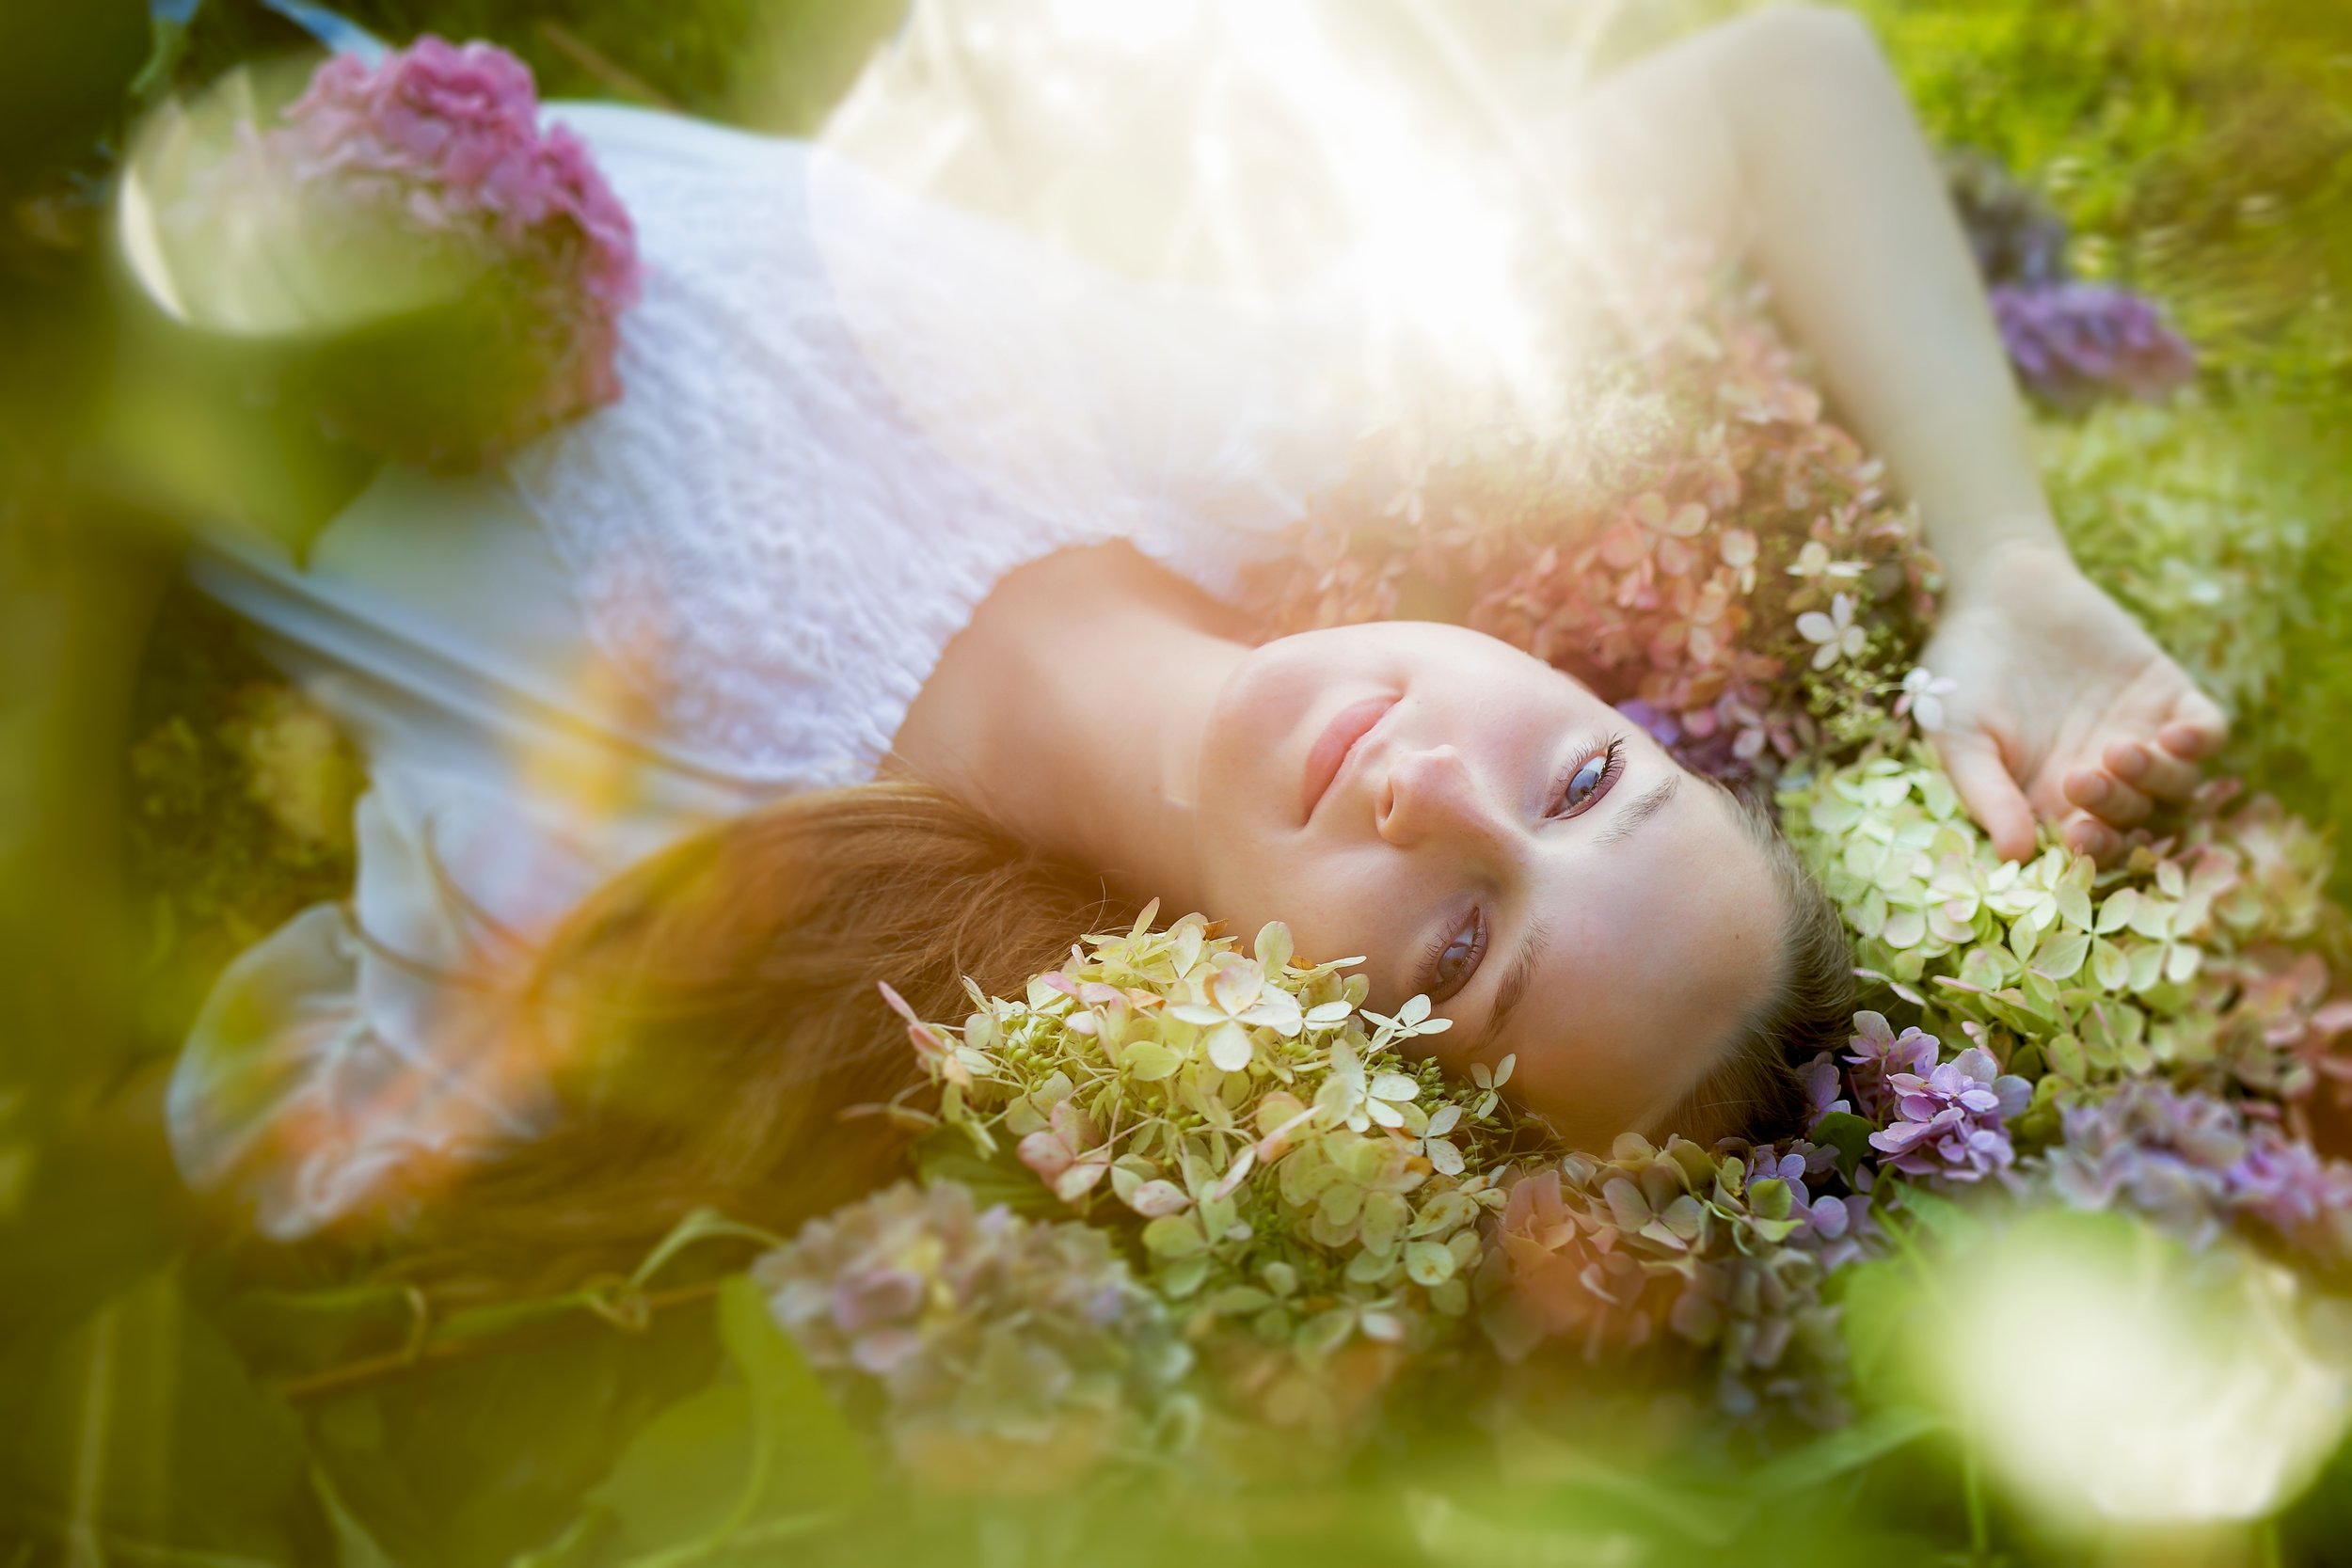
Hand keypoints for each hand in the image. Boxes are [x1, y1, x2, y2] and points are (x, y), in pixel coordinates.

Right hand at [1916, 538, 2227, 862]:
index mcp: (2050, 798)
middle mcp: (2102, 775)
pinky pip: (2208, 732)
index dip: (2095, 853)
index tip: (2078, 839)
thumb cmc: (1963, 670)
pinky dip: (2200, 742)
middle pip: (2137, 818)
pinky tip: (2172, 735)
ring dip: (2155, 779)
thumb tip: (2015, 856)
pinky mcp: (2168, 694)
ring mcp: (2140, 733)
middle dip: (2116, 810)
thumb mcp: (1958, 736)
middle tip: (2082, 778)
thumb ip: (1986, 794)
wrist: (1997, 592)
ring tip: (2118, 751)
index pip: (2090, 845)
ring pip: (2177, 784)